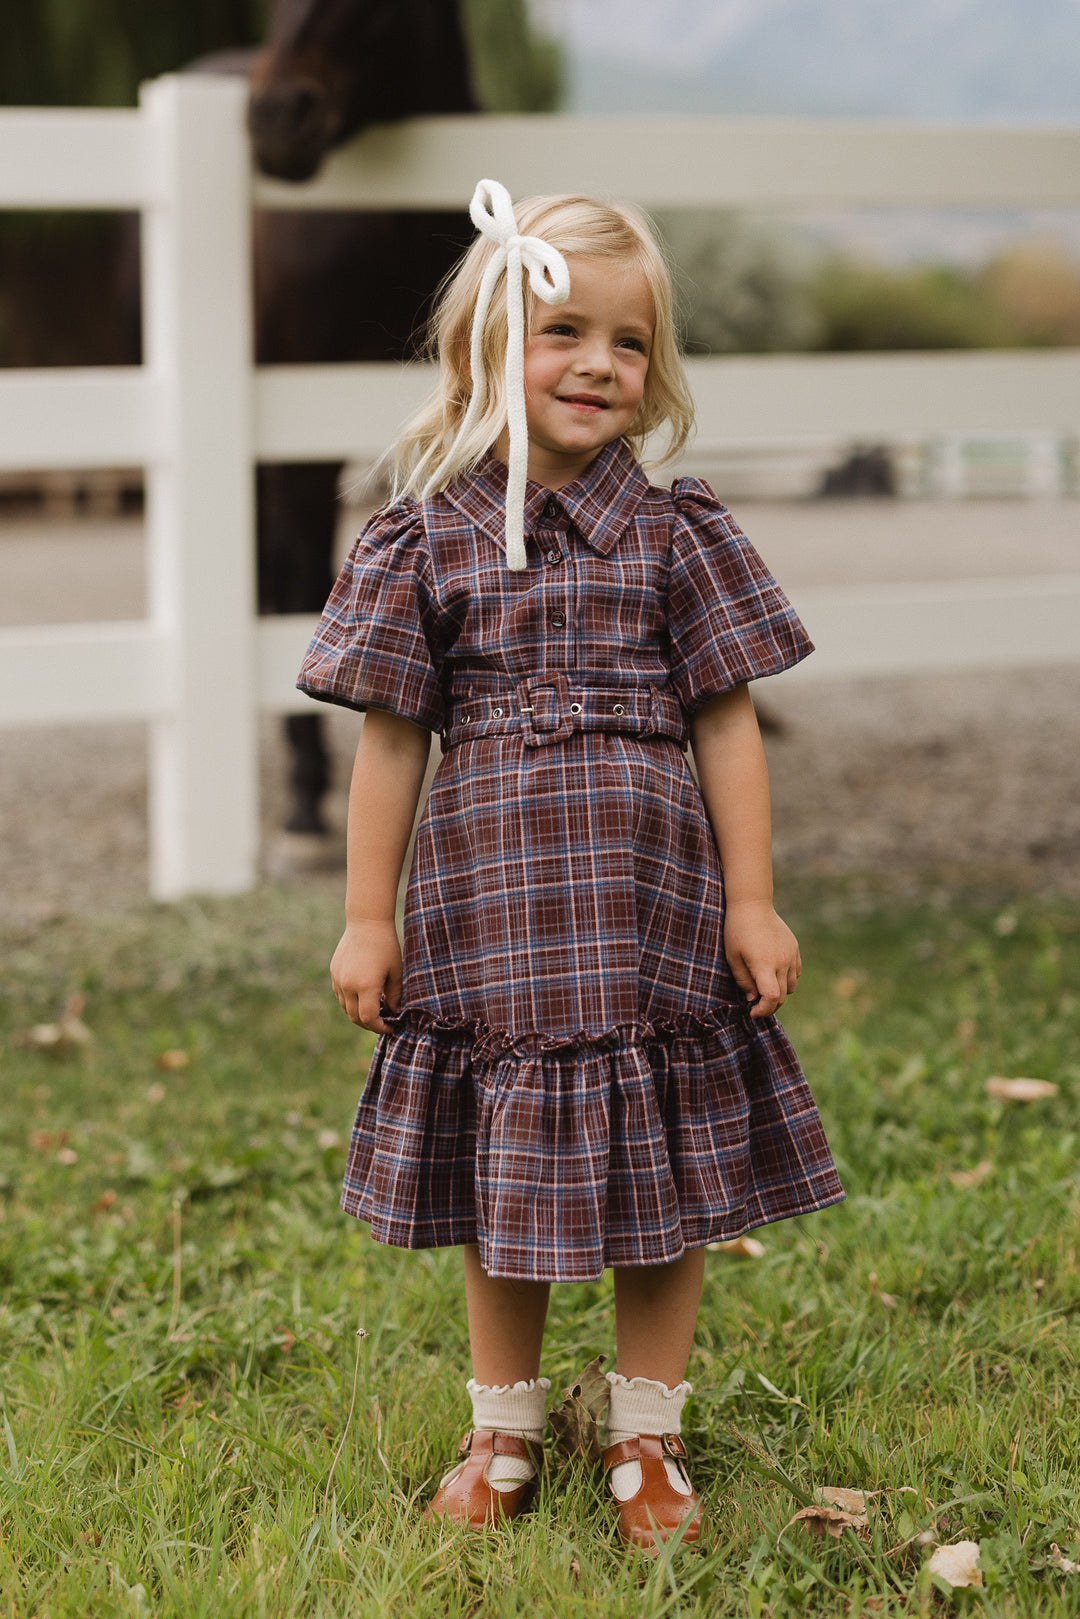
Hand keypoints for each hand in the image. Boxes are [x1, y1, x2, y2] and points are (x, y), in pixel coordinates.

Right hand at [330, 919, 402, 1032]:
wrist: (366, 922)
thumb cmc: (386, 946)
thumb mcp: (396, 971)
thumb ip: (395, 996)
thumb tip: (394, 1013)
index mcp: (366, 986)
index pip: (369, 1019)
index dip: (380, 1028)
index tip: (391, 1027)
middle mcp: (348, 985)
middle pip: (355, 1017)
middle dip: (370, 1024)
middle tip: (384, 1021)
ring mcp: (339, 979)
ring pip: (346, 1008)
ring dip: (359, 1014)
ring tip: (375, 1008)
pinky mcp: (334, 972)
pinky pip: (340, 995)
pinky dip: (351, 1002)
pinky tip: (364, 996)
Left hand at [723, 900, 801, 1018]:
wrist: (752, 905)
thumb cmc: (737, 931)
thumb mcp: (733, 958)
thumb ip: (743, 981)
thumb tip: (753, 998)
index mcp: (764, 965)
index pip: (772, 998)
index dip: (763, 1010)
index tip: (752, 1011)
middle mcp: (782, 962)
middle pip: (782, 996)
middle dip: (769, 1006)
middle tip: (755, 1004)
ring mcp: (791, 955)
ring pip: (791, 987)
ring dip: (779, 993)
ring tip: (764, 987)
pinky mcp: (795, 948)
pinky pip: (796, 973)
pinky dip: (787, 980)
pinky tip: (773, 973)